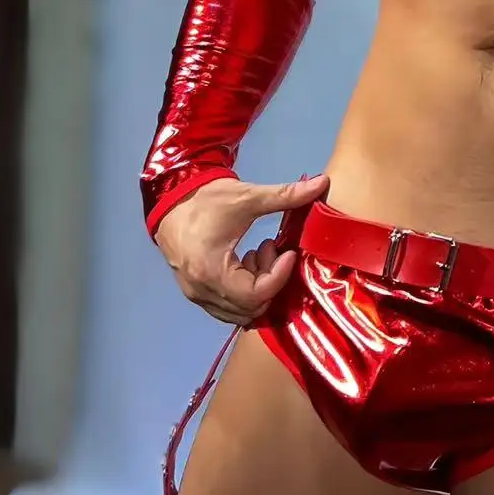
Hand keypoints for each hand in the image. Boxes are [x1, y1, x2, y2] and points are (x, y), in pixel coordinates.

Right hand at [154, 173, 328, 325]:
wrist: (170, 198)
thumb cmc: (206, 199)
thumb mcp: (247, 196)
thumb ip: (286, 195)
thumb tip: (322, 183)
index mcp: (211, 271)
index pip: (256, 294)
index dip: (280, 276)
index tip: (289, 252)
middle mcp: (201, 290)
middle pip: (250, 308)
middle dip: (270, 281)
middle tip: (273, 251)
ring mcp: (197, 295)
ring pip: (240, 312)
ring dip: (258, 288)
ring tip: (259, 254)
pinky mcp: (196, 292)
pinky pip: (228, 307)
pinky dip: (245, 292)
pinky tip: (246, 263)